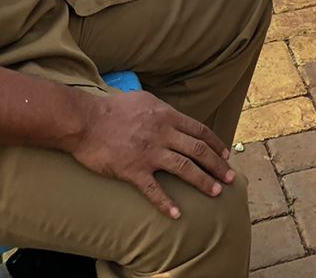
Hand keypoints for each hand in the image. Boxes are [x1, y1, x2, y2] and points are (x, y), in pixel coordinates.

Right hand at [68, 90, 233, 218]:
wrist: (84, 121)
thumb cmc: (111, 109)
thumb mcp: (143, 100)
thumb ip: (161, 110)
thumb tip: (173, 116)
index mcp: (166, 116)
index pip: (199, 131)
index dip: (216, 144)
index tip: (226, 155)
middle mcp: (162, 134)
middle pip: (198, 150)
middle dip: (217, 165)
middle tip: (231, 177)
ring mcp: (149, 153)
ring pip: (184, 169)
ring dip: (203, 181)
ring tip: (216, 192)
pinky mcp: (133, 170)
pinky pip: (153, 190)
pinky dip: (166, 203)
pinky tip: (176, 214)